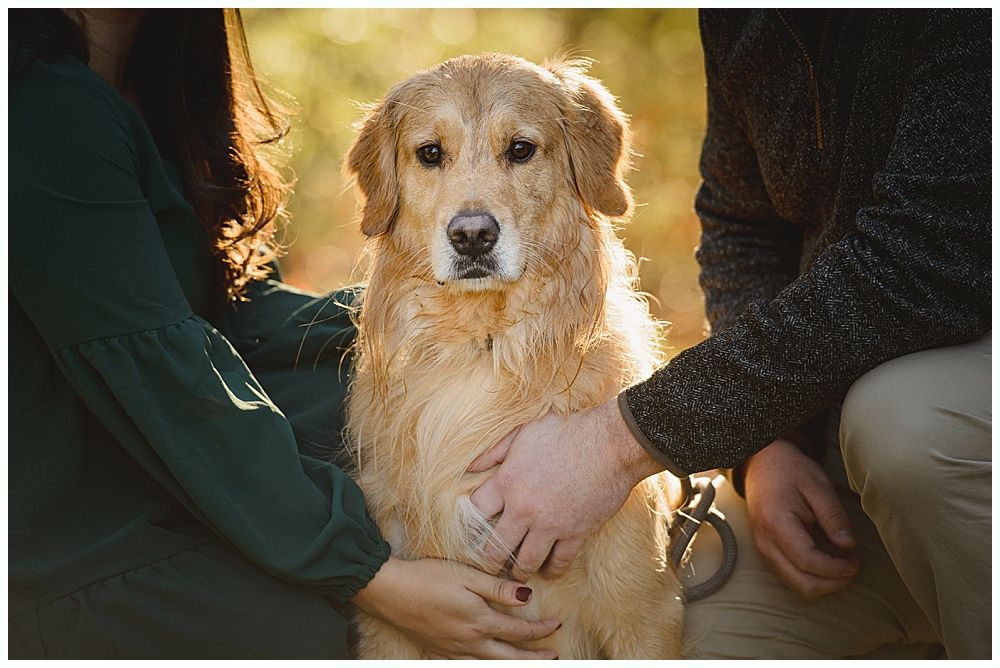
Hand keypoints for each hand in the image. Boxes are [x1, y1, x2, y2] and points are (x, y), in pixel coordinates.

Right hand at [350, 556, 560, 658]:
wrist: (389, 590)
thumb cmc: (427, 577)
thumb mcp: (466, 575)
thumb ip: (497, 588)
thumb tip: (527, 596)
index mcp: (479, 621)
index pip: (518, 630)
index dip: (540, 629)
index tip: (555, 625)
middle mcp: (469, 640)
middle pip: (508, 655)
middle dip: (532, 657)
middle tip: (551, 657)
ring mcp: (452, 648)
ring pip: (489, 663)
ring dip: (511, 663)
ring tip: (525, 663)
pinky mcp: (436, 650)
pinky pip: (464, 664)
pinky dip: (479, 665)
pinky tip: (482, 662)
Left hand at [468, 398, 662, 580]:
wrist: (609, 443)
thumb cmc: (566, 431)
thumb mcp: (524, 432)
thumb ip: (494, 452)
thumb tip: (471, 468)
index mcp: (507, 481)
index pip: (475, 513)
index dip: (471, 525)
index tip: (474, 532)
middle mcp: (523, 508)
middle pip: (496, 548)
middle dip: (491, 559)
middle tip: (492, 563)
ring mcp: (550, 524)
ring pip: (526, 563)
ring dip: (519, 571)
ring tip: (518, 573)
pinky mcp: (576, 533)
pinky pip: (559, 563)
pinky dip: (552, 571)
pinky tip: (548, 571)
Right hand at [744, 438, 859, 599]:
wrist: (761, 464)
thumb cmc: (790, 471)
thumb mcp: (818, 486)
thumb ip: (834, 517)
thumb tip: (849, 546)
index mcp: (776, 524)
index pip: (808, 562)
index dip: (836, 569)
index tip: (855, 562)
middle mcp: (765, 543)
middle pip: (801, 584)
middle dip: (832, 583)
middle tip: (852, 567)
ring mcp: (763, 549)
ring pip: (796, 586)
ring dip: (823, 583)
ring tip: (842, 565)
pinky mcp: (767, 552)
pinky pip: (791, 576)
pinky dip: (812, 577)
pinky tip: (827, 562)